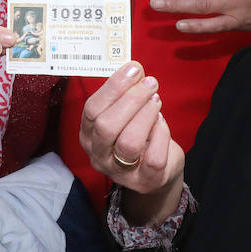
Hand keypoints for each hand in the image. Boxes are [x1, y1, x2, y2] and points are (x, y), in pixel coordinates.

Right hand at [79, 63, 183, 223]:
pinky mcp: (145, 181)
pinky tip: (162, 122)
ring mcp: (120, 172)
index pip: (92, 109)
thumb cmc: (140, 135)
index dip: (113, 87)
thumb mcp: (126, 114)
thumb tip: (134, 70)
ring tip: (156, 101)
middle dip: (131, 100)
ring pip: (128, 143)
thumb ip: (125, 95)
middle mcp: (98, 155)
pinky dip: (161, 134)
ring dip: (145, 116)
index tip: (133, 69)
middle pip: (106, 126)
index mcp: (89, 134)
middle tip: (150, 84)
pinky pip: (153, 157)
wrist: (158, 171)